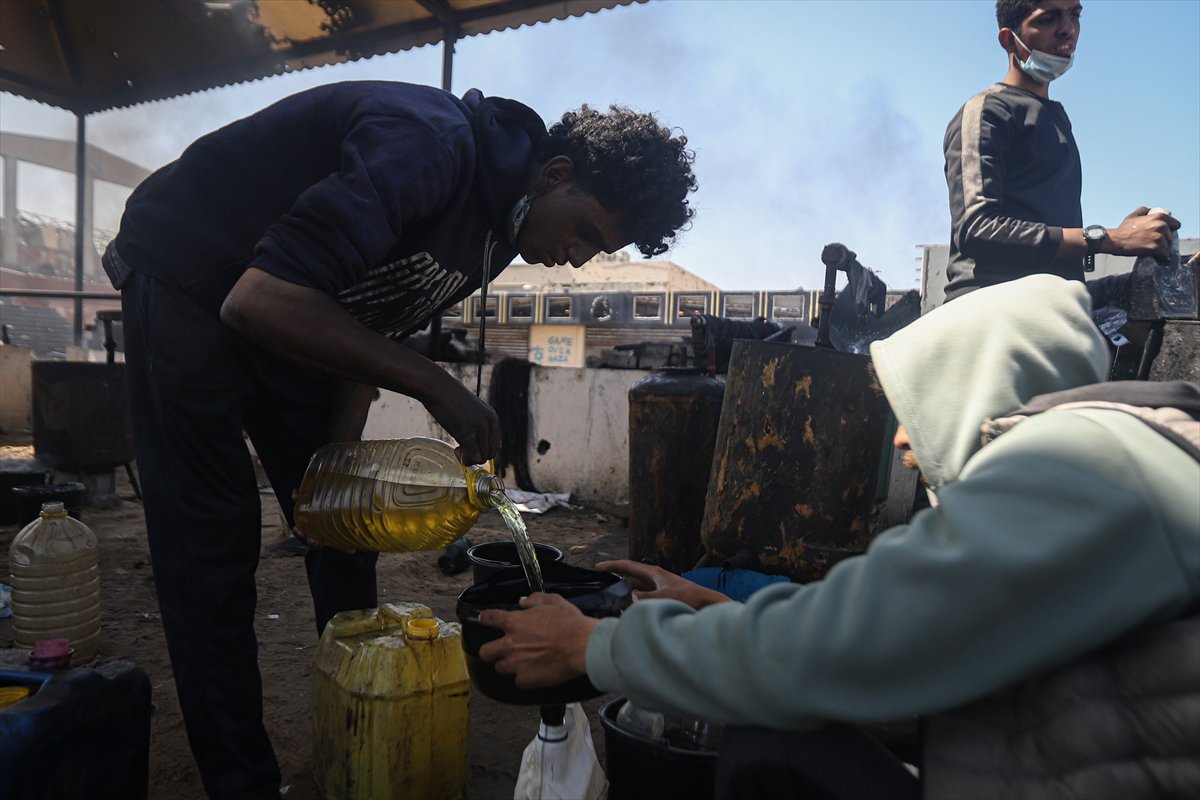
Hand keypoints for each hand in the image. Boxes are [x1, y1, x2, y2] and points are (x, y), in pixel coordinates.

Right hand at [422, 380, 500, 465]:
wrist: (438, 387)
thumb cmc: (449, 397)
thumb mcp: (471, 408)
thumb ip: (477, 421)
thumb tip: (475, 439)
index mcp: (492, 417)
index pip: (496, 444)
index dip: (483, 450)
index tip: (470, 446)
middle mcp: (489, 423)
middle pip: (491, 453)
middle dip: (476, 455)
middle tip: (461, 448)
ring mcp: (479, 428)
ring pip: (483, 458)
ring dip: (470, 458)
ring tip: (458, 448)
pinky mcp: (467, 434)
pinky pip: (472, 457)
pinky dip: (465, 460)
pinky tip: (456, 450)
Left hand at [478, 593, 597, 687]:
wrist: (583, 646)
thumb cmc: (570, 623)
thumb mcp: (553, 601)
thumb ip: (534, 600)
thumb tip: (523, 601)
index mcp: (514, 622)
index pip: (489, 618)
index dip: (485, 618)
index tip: (485, 619)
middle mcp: (510, 644)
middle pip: (485, 651)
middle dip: (489, 650)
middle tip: (498, 650)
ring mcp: (517, 664)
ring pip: (500, 668)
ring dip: (508, 665)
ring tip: (520, 663)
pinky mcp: (526, 679)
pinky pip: (518, 680)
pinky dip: (524, 677)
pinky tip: (534, 672)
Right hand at [596, 559, 731, 608]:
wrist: (706, 604)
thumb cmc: (689, 597)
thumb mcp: (667, 597)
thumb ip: (648, 598)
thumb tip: (631, 597)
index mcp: (654, 572)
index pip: (627, 566)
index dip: (611, 566)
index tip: (597, 567)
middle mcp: (654, 577)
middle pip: (629, 573)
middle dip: (614, 575)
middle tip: (598, 579)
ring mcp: (657, 586)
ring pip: (634, 584)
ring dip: (622, 586)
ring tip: (609, 591)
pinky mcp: (661, 595)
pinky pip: (641, 594)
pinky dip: (631, 596)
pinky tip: (627, 604)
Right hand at [1106, 207, 1180, 259]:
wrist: (1116, 241)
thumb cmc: (1123, 229)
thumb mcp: (1133, 215)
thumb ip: (1143, 210)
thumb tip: (1149, 209)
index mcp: (1159, 217)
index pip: (1176, 224)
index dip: (1171, 229)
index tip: (1165, 233)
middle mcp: (1161, 226)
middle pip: (1171, 236)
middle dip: (1165, 240)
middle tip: (1154, 242)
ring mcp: (1159, 238)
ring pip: (1167, 246)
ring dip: (1161, 248)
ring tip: (1152, 248)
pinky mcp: (1155, 248)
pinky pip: (1165, 254)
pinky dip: (1161, 256)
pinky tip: (1155, 255)